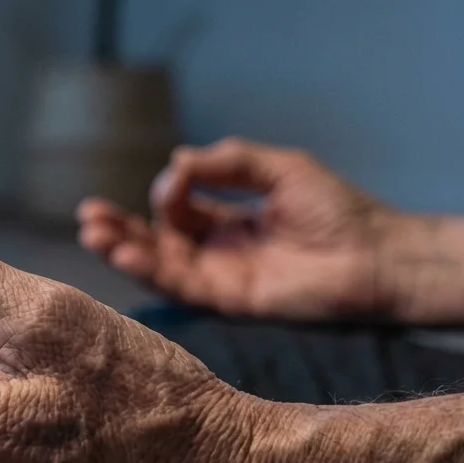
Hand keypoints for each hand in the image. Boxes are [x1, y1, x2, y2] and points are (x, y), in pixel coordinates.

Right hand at [77, 137, 402, 321]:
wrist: (376, 255)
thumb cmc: (338, 211)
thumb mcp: (279, 169)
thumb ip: (229, 163)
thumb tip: (176, 162)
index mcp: (230, 222)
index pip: (180, 208)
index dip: (169, 191)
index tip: (177, 178)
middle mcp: (219, 252)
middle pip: (157, 240)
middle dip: (121, 227)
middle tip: (87, 216)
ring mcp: (220, 278)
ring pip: (160, 265)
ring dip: (124, 249)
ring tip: (92, 233)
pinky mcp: (227, 300)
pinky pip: (179, 285)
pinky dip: (150, 269)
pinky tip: (126, 252)